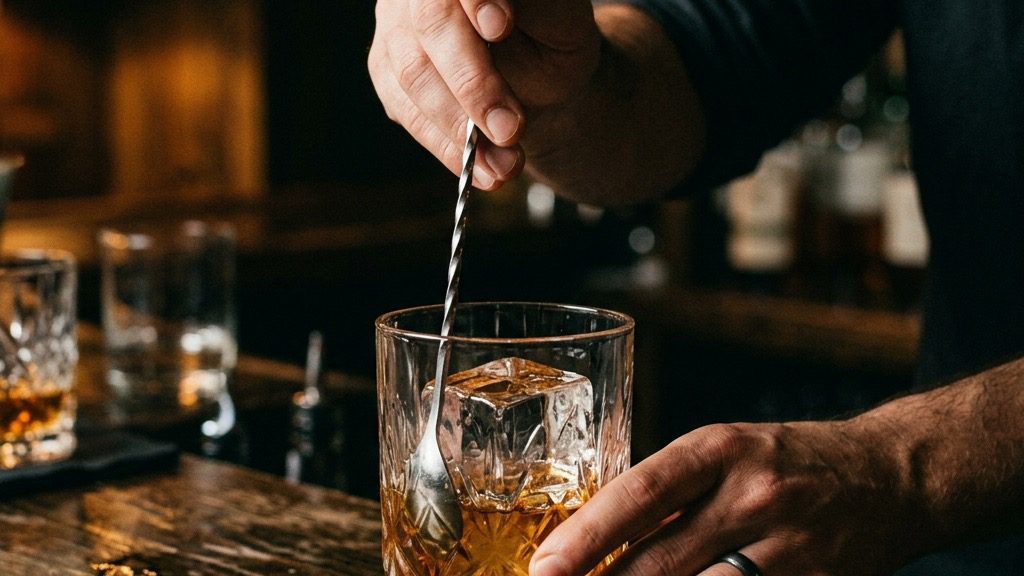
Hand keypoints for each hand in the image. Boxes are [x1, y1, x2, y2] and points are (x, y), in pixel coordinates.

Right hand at [367, 0, 600, 189]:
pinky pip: (407, 112)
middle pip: (431, 24)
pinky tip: (480, 170)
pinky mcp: (387, 71)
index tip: (500, 27)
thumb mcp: (562, 22)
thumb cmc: (551, 40)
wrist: (536, 76)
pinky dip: (445, 146)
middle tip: (510, 128)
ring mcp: (397, 27)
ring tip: (504, 164)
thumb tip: (501, 16)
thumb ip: (538, 10)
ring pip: (414, 75)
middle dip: (473, 83)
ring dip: (461, 127)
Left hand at [530, 422, 922, 575]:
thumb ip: (668, 498)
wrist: (889, 476)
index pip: (641, 493)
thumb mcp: (723, 454)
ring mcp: (792, 551)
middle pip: (663, 563)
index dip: (587, 536)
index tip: (544, 567)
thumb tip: (596, 543)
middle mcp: (755, 496)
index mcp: (721, 450)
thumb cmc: (786, 462)